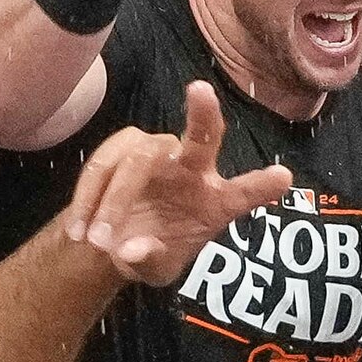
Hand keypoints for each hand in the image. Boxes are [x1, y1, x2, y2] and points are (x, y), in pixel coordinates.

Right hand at [65, 81, 296, 285]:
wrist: (111, 240)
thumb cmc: (148, 252)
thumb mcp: (154, 272)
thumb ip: (148, 262)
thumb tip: (132, 249)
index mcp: (216, 203)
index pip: (244, 192)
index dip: (262, 186)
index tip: (283, 178)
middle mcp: (194, 170)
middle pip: (203, 138)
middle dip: (203, 114)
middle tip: (199, 90)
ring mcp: (160, 154)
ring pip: (139, 160)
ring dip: (113, 201)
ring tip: (97, 242)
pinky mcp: (125, 147)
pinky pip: (104, 164)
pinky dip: (88, 197)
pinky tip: (78, 229)